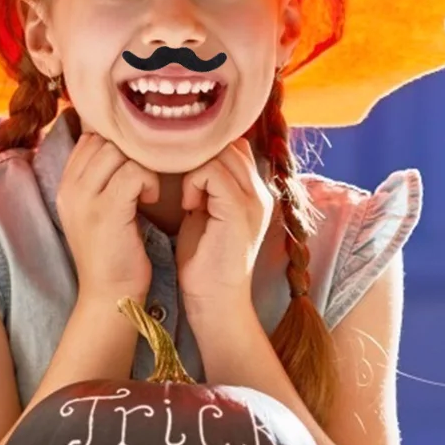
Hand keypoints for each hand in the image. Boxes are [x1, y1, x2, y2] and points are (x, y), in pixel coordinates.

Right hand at [57, 132, 157, 304]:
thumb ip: (101, 180)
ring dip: (142, 165)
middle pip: (104, 140)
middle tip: (146, 176)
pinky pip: (133, 173)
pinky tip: (150, 199)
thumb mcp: (97, 212)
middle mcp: (69, 189)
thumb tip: (123, 147)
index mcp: (66, 186)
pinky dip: (149, 181)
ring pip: (118, 151)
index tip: (135, 163)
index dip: (117, 143)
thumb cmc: (113, 254)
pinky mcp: (106, 211)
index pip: (89, 138)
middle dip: (132, 152)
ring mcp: (84, 199)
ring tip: (147, 191)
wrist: (109, 296)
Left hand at [176, 138, 274, 316]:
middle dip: (199, 157)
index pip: (235, 146)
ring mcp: (254, 200)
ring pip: (221, 152)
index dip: (207, 153)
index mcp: (254, 192)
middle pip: (230, 144)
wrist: (215, 301)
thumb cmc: (203, 261)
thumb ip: (206, 185)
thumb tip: (187, 158)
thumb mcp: (205, 213)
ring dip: (195, 169)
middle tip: (184, 186)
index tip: (186, 176)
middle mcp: (260, 192)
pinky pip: (212, 171)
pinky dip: (193, 183)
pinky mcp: (239, 210)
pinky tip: (189, 206)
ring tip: (189, 199)